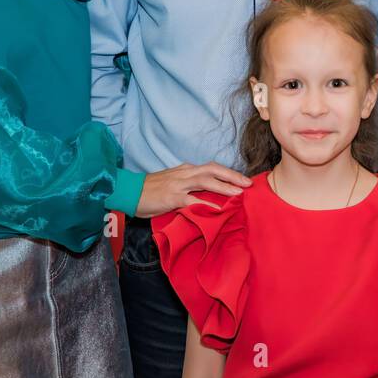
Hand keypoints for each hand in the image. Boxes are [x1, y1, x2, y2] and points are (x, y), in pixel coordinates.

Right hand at [134, 162, 252, 217]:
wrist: (129, 192)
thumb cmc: (151, 190)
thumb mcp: (173, 184)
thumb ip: (189, 187)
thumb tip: (208, 195)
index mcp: (186, 170)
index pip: (211, 167)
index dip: (228, 172)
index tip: (243, 179)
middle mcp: (184, 173)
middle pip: (213, 169)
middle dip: (232, 175)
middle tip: (248, 183)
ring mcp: (178, 185)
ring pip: (205, 181)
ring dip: (224, 186)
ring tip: (238, 193)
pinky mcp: (171, 197)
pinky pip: (192, 200)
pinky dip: (206, 204)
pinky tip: (218, 209)